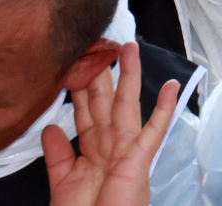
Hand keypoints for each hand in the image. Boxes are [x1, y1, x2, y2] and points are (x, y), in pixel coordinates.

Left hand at [44, 42, 178, 205]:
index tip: (77, 58)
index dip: (81, 84)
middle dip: (102, 69)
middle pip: (105, 98)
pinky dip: (164, 108)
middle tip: (101, 41)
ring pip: (127, 104)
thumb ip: (57, 153)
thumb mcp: (62, 180)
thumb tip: (50, 126)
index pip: (86, 108)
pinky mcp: (140, 158)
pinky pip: (154, 130)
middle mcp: (111, 142)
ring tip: (130, 48)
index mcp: (94, 147)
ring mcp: (127, 147)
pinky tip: (171, 86)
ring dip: (130, 75)